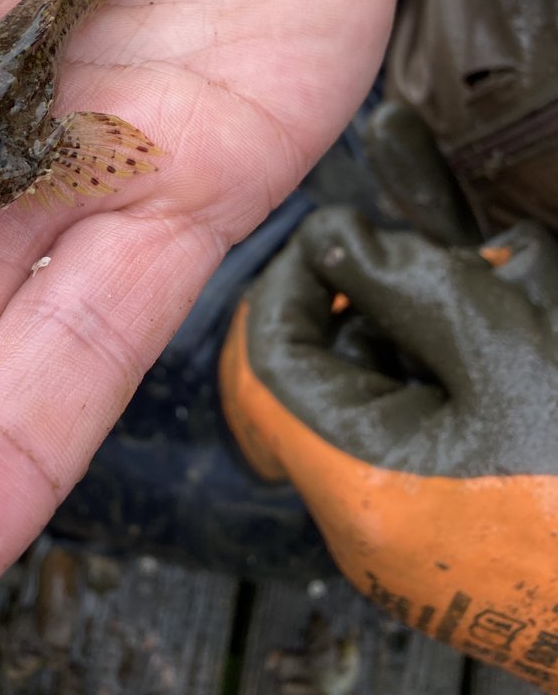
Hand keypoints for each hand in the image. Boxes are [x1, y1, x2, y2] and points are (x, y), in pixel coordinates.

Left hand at [222, 211, 557, 691]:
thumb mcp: (510, 356)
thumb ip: (411, 288)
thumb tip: (335, 236)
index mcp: (362, 486)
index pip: (268, 365)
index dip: (287, 286)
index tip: (329, 236)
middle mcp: (364, 528)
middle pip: (323, 379)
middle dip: (370, 306)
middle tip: (434, 266)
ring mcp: (402, 543)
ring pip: (372, 404)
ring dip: (416, 339)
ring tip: (493, 304)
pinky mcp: (441, 541)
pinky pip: (410, 441)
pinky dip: (442, 383)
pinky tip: (504, 351)